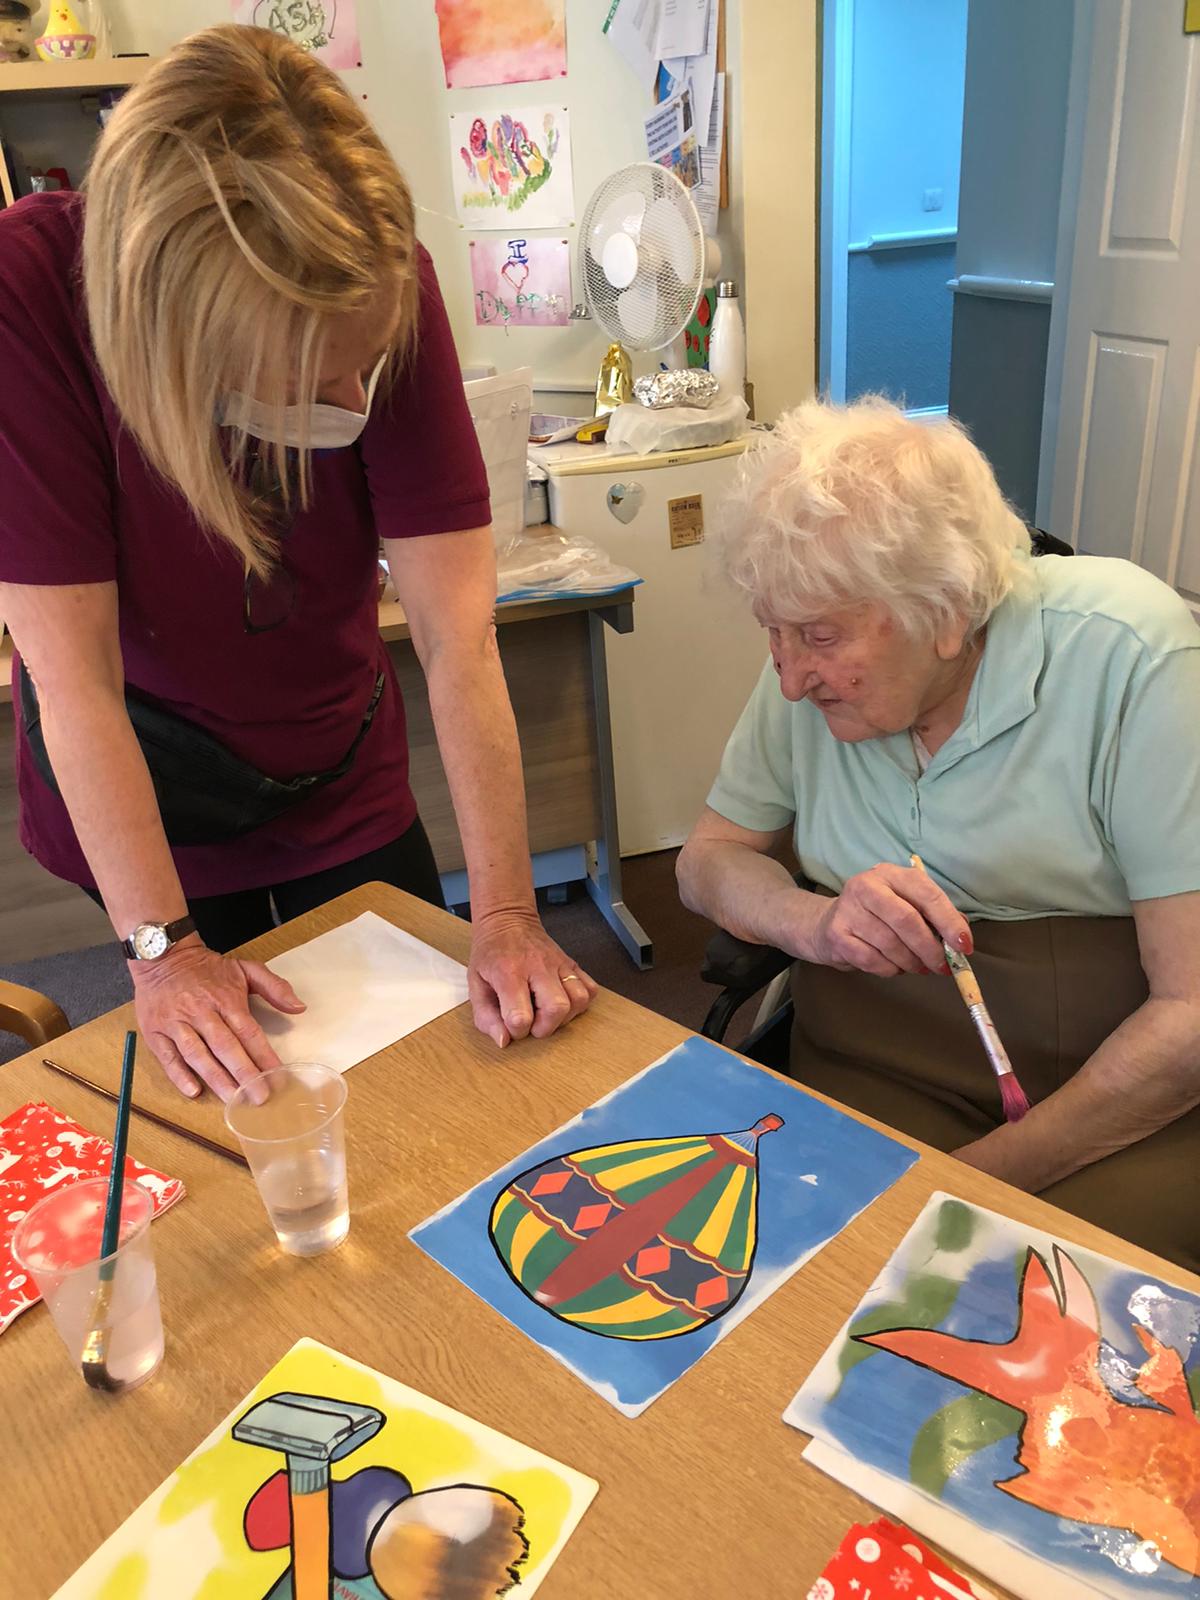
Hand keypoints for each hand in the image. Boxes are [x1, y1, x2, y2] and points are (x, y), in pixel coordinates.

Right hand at [131, 937, 305, 1101]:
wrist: (162, 956)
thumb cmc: (208, 969)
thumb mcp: (245, 968)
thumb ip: (274, 986)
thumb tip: (299, 1007)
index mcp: (225, 999)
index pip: (248, 1032)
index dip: (264, 1055)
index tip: (278, 1076)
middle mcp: (201, 1012)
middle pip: (225, 1046)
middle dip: (244, 1073)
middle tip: (260, 1096)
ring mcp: (176, 1023)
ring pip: (197, 1054)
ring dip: (216, 1078)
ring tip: (233, 1099)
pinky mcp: (155, 1032)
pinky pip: (168, 1057)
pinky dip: (179, 1075)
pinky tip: (194, 1091)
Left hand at [468, 909, 596, 1046]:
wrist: (508, 921)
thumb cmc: (490, 953)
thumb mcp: (475, 983)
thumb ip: (485, 1016)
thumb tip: (504, 1041)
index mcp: (509, 972)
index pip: (521, 1016)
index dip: (517, 1030)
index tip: (512, 1024)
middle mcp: (538, 967)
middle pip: (557, 1008)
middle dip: (546, 1027)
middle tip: (533, 1023)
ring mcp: (559, 963)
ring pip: (579, 1000)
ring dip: (565, 1017)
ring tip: (548, 1013)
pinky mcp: (572, 963)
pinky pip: (590, 989)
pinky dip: (580, 1002)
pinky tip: (563, 1001)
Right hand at [811, 862, 972, 976]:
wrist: (828, 923)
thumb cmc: (877, 915)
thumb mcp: (906, 904)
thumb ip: (935, 917)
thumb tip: (962, 939)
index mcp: (891, 874)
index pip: (927, 895)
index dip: (949, 922)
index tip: (964, 946)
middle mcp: (867, 886)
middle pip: (907, 920)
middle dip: (930, 949)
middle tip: (942, 966)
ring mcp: (848, 910)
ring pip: (890, 944)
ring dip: (911, 962)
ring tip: (918, 967)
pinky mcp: (837, 935)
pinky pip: (873, 960)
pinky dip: (890, 969)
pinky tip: (894, 967)